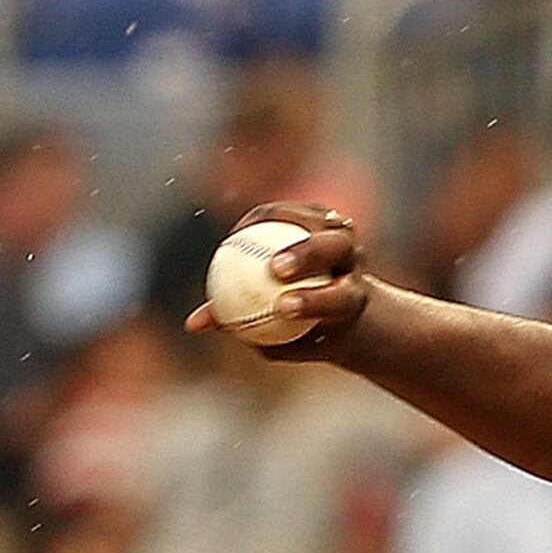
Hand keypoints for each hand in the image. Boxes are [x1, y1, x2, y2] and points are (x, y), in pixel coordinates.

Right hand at [189, 200, 370, 357]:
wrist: (343, 304)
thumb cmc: (305, 330)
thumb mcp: (281, 340)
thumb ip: (245, 331)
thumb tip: (195, 324)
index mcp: (355, 299)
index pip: (339, 299)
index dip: (314, 301)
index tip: (283, 307)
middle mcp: (356, 262)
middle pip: (333, 248)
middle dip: (305, 253)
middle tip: (272, 266)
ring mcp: (343, 235)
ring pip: (311, 220)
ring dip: (281, 221)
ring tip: (242, 233)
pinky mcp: (322, 215)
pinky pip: (290, 211)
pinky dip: (265, 217)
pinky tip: (237, 228)